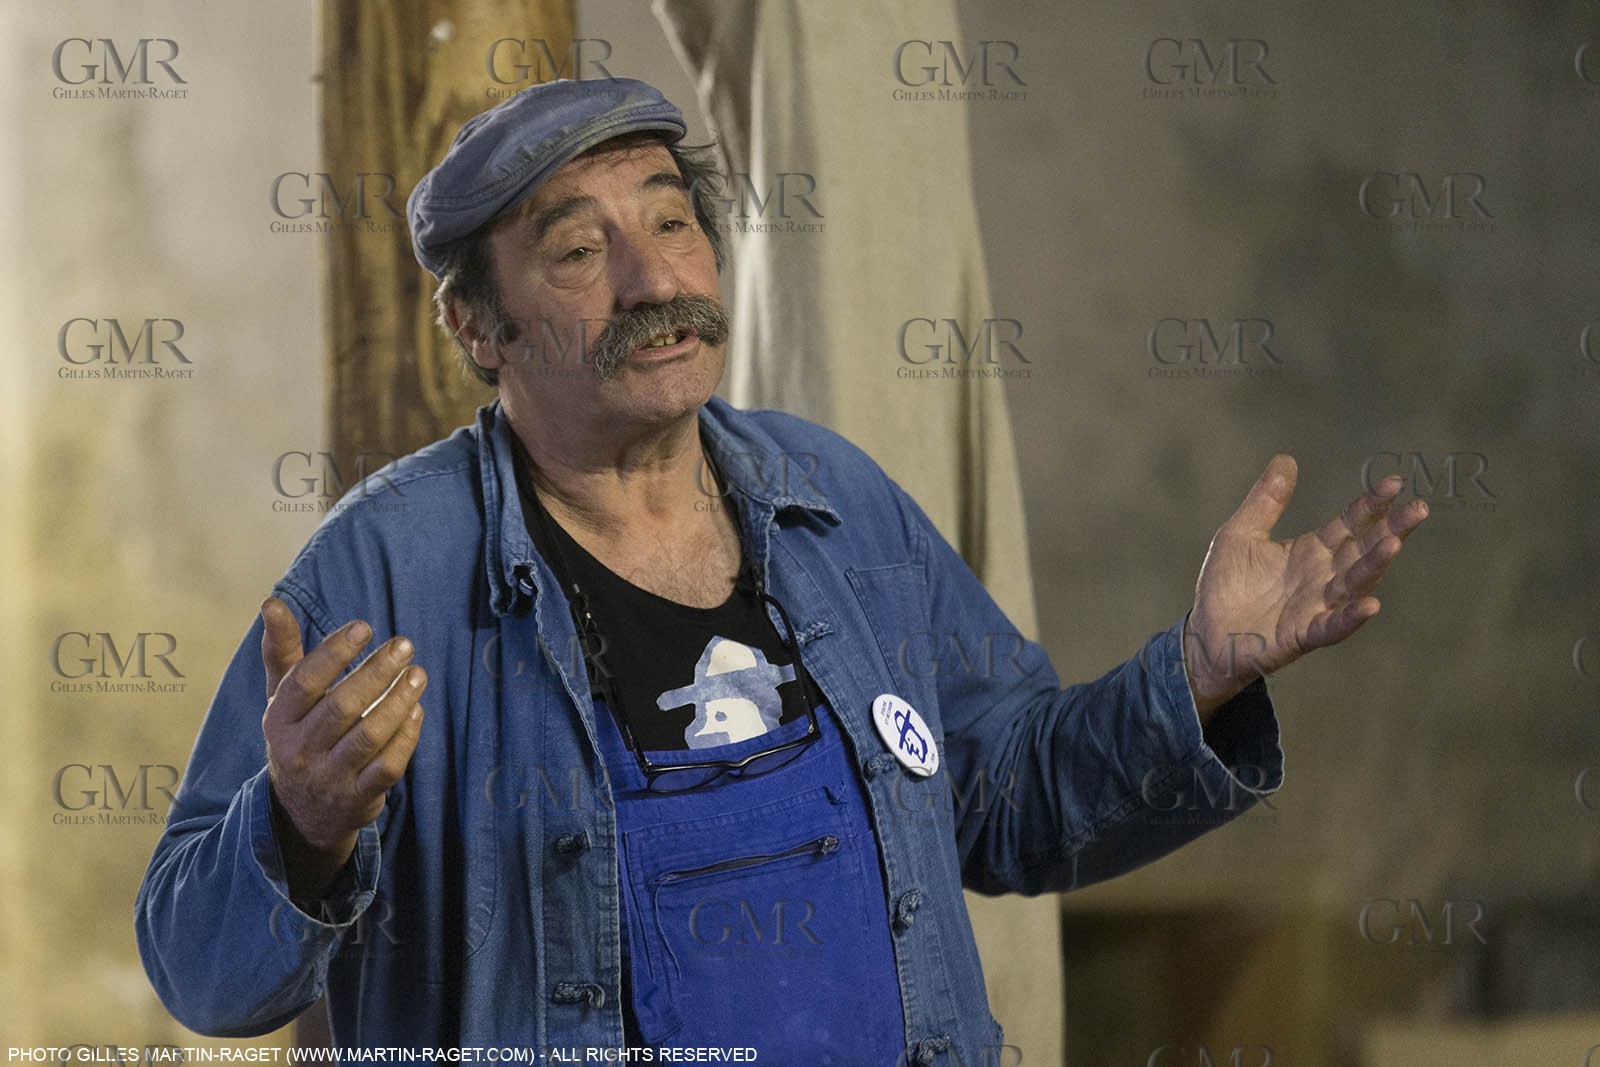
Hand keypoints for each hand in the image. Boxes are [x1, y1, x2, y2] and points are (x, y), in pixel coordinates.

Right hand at [260, 597, 425, 899]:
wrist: (302, 813)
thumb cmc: (299, 735)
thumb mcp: (283, 698)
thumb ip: (282, 651)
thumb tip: (271, 602)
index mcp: (278, 720)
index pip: (304, 682)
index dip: (334, 653)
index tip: (365, 627)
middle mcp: (299, 751)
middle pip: (341, 708)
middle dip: (376, 673)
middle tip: (405, 645)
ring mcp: (328, 778)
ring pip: (369, 737)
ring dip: (398, 702)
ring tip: (418, 674)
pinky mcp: (357, 799)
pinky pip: (388, 767)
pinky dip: (406, 737)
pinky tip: (417, 710)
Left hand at [1184, 455, 1427, 720]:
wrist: (1204, 633)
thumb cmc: (1226, 586)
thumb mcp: (1239, 534)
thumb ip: (1265, 501)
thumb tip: (1286, 459)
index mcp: (1312, 551)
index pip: (1350, 523)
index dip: (1371, 504)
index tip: (1394, 482)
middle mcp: (1323, 577)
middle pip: (1364, 550)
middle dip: (1392, 530)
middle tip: (1418, 508)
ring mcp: (1317, 606)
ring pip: (1354, 584)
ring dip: (1375, 565)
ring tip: (1394, 543)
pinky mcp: (1303, 635)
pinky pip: (1333, 626)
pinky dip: (1351, 617)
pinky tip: (1369, 605)